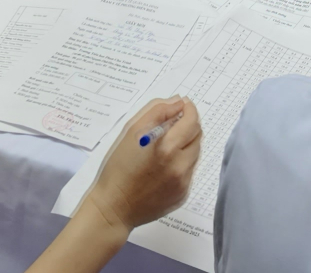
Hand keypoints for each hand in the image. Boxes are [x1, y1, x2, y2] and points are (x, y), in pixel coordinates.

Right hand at [79, 97, 201, 240]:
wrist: (114, 208)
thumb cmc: (118, 168)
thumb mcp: (131, 132)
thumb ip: (157, 111)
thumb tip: (178, 103)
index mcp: (166, 147)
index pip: (191, 121)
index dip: (190, 109)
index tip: (183, 106)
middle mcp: (179, 165)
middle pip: (197, 135)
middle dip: (188, 125)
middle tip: (174, 125)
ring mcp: (183, 182)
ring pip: (195, 153)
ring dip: (186, 144)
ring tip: (167, 147)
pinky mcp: (183, 195)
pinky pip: (190, 171)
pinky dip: (182, 163)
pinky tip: (164, 167)